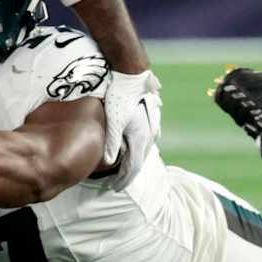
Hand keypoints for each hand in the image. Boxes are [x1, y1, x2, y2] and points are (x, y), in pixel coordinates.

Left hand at [100, 69, 161, 189]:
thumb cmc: (120, 95)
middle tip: (117, 182)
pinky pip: (147, 136)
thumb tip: (109, 163)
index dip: (123, 180)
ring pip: (145, 148)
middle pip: (140, 160)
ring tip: (126, 166)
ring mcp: (152, 124)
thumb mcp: (113, 121)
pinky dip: (139, 145)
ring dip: (135, 159)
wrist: (133, 73)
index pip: (132, 167)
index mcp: (140, 138)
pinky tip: (136, 143)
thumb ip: (111, 142)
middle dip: (128, 173)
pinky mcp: (150, 115)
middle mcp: (149, 133)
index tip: (114, 188)